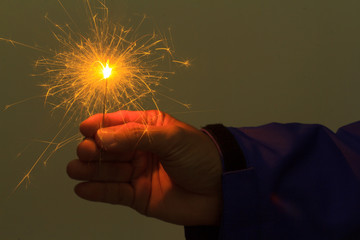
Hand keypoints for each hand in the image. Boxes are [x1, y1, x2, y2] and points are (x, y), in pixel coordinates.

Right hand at [67, 110, 221, 224]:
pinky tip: (83, 188)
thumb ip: (136, 136)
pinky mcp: (138, 195)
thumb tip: (103, 136)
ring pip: (107, 170)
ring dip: (90, 169)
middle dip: (94, 148)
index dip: (100, 125)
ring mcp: (137, 172)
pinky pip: (113, 192)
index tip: (86, 128)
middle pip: (107, 147)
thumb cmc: (202, 157)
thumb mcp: (171, 138)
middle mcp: (140, 149)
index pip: (118, 123)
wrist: (221, 190)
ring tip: (78, 169)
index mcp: (148, 128)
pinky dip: (97, 191)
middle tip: (88, 151)